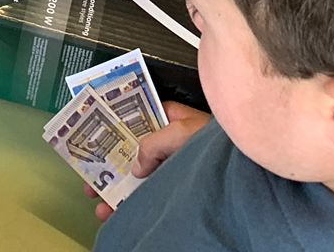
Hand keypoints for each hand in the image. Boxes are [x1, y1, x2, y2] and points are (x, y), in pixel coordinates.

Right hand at [93, 104, 209, 220]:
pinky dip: (131, 205)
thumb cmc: (218, 142)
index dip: (116, 128)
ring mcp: (173, 167)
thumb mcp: (182, 132)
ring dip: (116, 191)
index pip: (137, 119)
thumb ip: (154, 142)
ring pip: (138, 179)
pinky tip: (118, 213)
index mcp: (170, 120)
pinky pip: (149, 196)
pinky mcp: (177, 187)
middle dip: (110, 168)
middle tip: (90, 178)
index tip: (96, 138)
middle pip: (132, 153)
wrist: (243, 169)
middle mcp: (169, 143)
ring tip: (100, 205)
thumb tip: (136, 165)